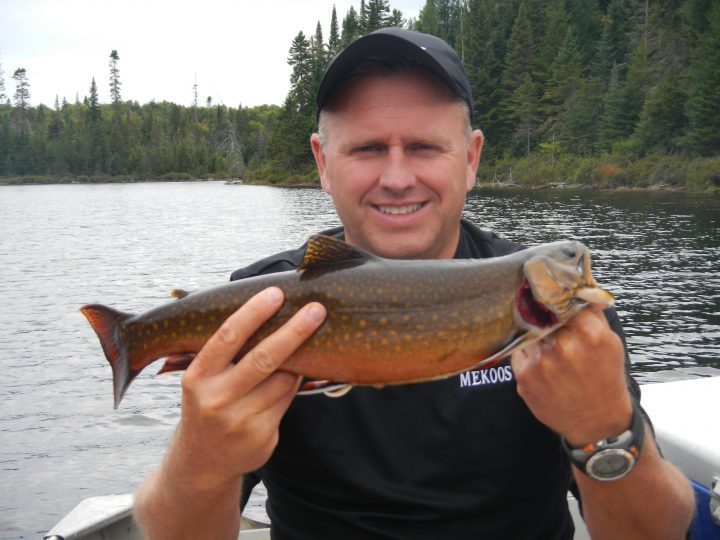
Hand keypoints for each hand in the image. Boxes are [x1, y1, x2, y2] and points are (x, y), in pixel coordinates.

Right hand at [172, 286, 326, 489]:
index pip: (227, 337)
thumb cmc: (208, 404)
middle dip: (294, 331)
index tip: (276, 293)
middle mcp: (216, 399)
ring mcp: (239, 420)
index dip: (253, 312)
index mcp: (197, 377)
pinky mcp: (261, 436)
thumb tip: (267, 310)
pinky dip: (295, 382)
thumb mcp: (203, 379)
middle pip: (264, 358)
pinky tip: (298, 372)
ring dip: (299, 359)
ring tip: (309, 340)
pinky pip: (287, 399)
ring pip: (282, 379)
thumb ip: (225, 352)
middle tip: (316, 310)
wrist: (202, 463)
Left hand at [511, 304, 631, 446]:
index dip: (558, 298)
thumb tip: (579, 285)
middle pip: (543, 314)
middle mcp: (564, 347)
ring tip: (549, 347)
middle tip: (546, 316)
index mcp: (590, 334)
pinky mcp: (524, 377)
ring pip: (529, 332)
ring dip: (536, 335)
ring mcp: (541, 363)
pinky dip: (528, 353)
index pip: (564, 300)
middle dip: (545, 315)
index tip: (554, 296)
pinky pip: (520, 351)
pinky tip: (542, 363)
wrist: (597, 424)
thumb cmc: (604, 380)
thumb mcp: (610, 343)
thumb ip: (593, 314)